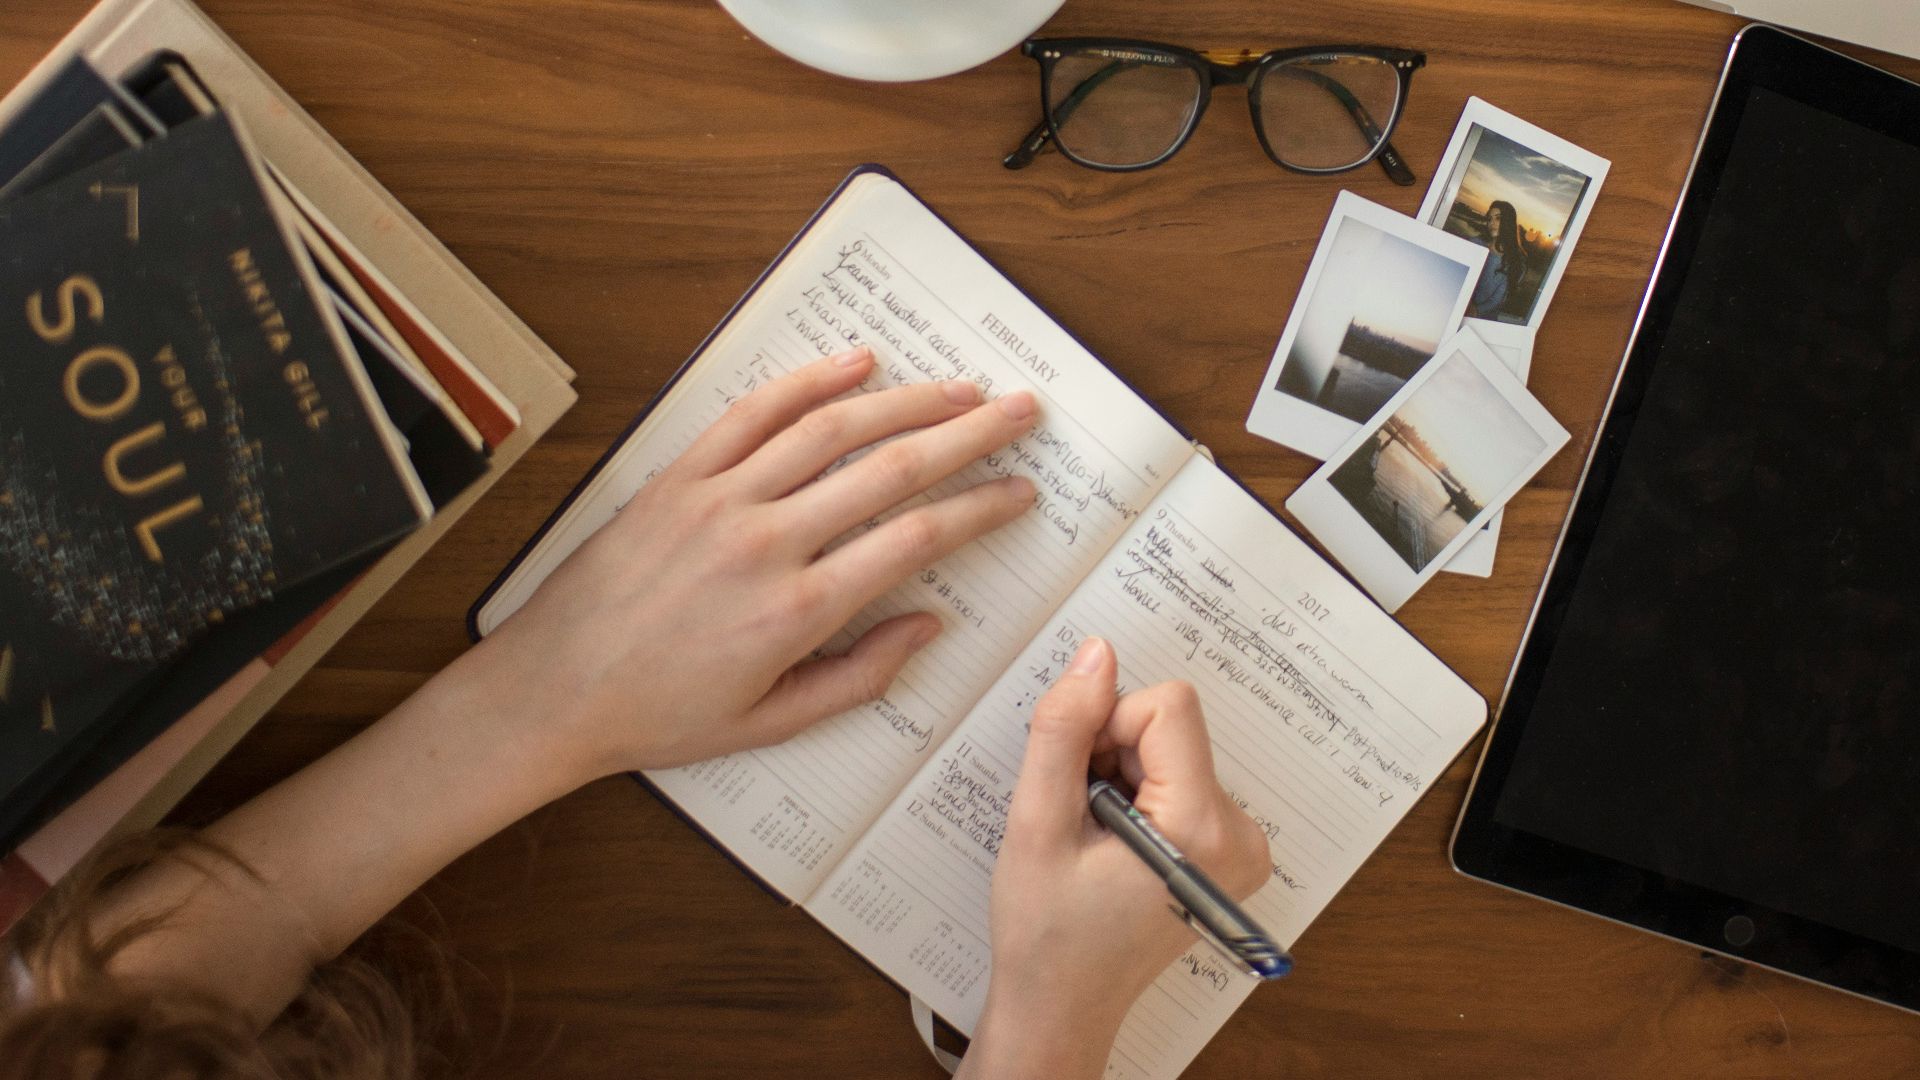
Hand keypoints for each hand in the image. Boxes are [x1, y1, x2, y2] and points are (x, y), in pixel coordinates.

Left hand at [480, 346, 1036, 778]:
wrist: (552, 690)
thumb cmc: (660, 715)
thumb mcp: (771, 723)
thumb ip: (859, 677)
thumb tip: (929, 626)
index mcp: (797, 610)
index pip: (916, 539)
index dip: (981, 508)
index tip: (1021, 492)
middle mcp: (766, 542)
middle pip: (891, 468)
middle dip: (969, 434)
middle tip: (1020, 412)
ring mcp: (719, 500)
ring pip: (831, 429)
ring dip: (906, 400)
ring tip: (960, 386)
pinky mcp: (678, 477)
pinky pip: (752, 414)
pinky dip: (807, 382)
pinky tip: (856, 364)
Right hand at [960, 638, 1270, 1079]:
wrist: (1063, 1006)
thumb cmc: (1046, 932)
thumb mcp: (1037, 824)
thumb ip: (1064, 730)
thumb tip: (1097, 654)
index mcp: (1202, 829)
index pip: (1168, 707)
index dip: (1106, 727)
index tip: (1078, 782)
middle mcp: (1240, 835)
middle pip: (1171, 727)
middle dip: (1111, 754)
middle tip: (1080, 818)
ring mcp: (1242, 846)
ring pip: (1171, 748)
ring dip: (1121, 775)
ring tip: (1093, 838)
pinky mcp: (1229, 849)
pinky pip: (1181, 777)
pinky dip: (1139, 795)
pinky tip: (1113, 844)